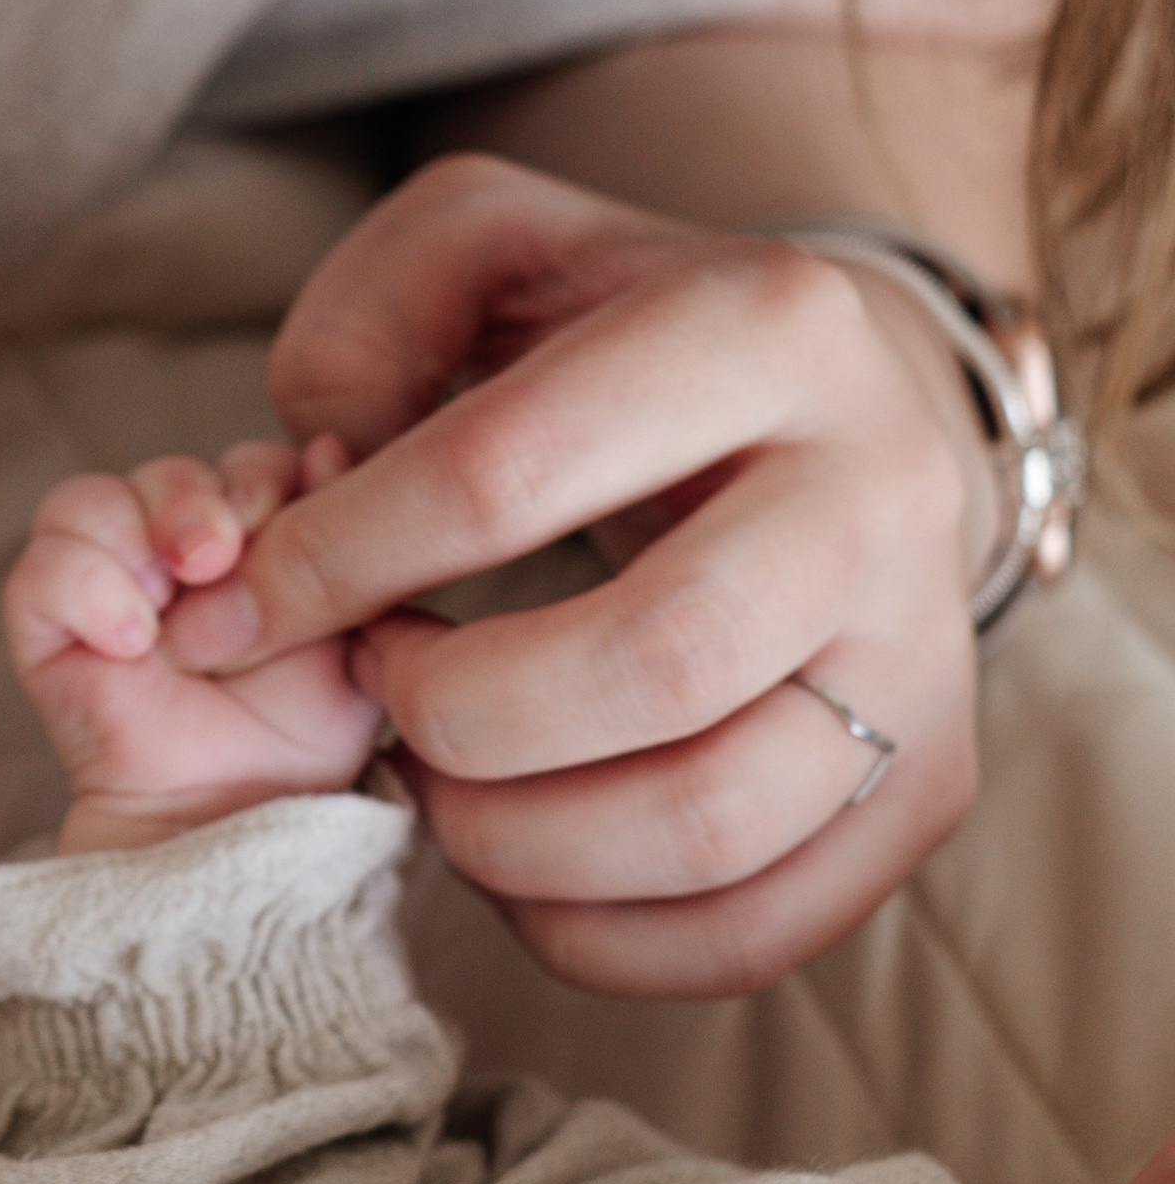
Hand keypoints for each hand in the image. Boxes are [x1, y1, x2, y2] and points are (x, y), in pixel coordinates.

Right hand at [6, 444, 383, 853]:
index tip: (294, 521)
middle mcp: (167, 560)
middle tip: (220, 556)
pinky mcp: (45, 631)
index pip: (245, 464)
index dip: (266, 480)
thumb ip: (348, 548)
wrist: (238, 827)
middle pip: (168, 472)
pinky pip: (41, 566)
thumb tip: (329, 447)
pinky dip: (85, 586)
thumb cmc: (300, 746)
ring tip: (170, 609)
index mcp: (245, 548)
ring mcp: (102, 591)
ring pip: (90, 499)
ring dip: (138, 533)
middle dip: (201, 499)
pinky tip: (129, 643)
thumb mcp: (355, 638)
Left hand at [159, 154, 988, 996]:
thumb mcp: (484, 248)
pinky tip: (517, 862)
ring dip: (513, 838)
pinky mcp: (929, 789)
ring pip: (709, 820)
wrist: (837, 411)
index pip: (510, 470)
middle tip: (379, 691)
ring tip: (439, 781)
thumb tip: (320, 467)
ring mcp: (923, 657)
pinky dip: (593, 936)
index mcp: (765, 325)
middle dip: (453, 711)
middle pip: (651, 663)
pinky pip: (753, 931)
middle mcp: (879, 492)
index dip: (343, 556)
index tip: (253, 599)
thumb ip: (366, 319)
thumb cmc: (619, 336)